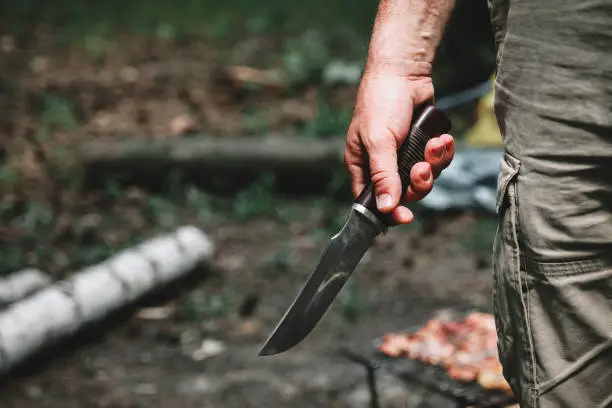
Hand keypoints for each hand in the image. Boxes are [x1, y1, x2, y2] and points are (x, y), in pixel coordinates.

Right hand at [344, 71, 453, 224]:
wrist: (405, 72)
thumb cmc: (382, 103)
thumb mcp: (379, 141)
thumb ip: (383, 175)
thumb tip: (386, 208)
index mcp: (362, 164)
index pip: (371, 200)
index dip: (388, 211)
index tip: (405, 217)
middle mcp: (382, 163)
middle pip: (403, 193)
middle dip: (418, 181)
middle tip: (422, 166)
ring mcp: (403, 155)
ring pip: (424, 179)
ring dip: (434, 163)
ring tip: (435, 144)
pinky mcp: (422, 145)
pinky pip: (437, 163)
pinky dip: (442, 152)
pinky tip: (443, 138)